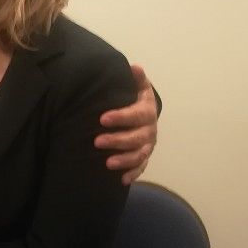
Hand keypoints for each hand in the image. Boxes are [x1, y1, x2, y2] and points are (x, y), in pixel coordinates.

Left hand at [95, 64, 158, 184]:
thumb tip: (134, 67)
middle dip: (117, 140)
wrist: (145, 113)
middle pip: (136, 138)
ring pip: (139, 155)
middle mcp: (150, 129)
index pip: (136, 114)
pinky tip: (121, 179)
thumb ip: (136, 78)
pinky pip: (141, 167)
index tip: (102, 118)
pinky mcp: (144, 156)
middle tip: (97, 141)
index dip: (121, 117)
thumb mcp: (137, 86)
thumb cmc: (134, 98)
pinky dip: (133, 173)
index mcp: (147, 111)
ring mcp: (148, 145)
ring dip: (124, 160)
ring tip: (107, 163)